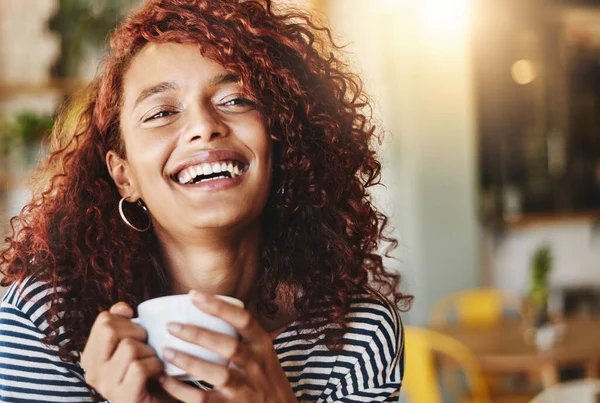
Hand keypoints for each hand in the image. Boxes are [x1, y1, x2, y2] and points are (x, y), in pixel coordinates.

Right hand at [81, 302, 174, 402]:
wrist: (159, 402)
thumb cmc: (150, 371)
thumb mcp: (134, 344)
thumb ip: (123, 324)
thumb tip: (122, 308)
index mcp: (91, 356)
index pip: (103, 320)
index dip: (126, 319)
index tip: (138, 330)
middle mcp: (92, 371)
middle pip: (110, 329)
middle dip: (137, 333)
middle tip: (147, 349)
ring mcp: (105, 385)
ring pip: (128, 346)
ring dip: (149, 352)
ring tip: (152, 364)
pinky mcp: (123, 396)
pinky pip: (139, 366)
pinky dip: (155, 366)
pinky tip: (158, 375)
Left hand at [158, 291, 297, 402]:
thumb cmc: (265, 380)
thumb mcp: (263, 354)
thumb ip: (243, 337)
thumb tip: (210, 311)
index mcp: (263, 345)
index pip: (244, 320)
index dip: (218, 306)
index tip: (194, 295)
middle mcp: (257, 366)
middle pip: (228, 346)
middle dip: (198, 334)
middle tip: (171, 326)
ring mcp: (246, 389)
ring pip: (217, 373)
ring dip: (189, 361)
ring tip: (167, 351)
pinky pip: (203, 399)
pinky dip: (181, 390)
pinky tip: (166, 380)